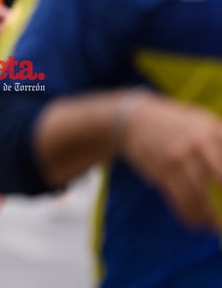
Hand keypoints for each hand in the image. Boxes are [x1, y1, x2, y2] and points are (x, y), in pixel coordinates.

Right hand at [121, 96, 221, 230]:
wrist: (134, 120)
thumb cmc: (174, 124)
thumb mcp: (201, 121)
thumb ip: (220, 138)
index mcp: (212, 131)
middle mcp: (198, 144)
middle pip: (221, 179)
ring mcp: (178, 158)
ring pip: (199, 194)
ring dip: (207, 215)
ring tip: (213, 227)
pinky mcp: (162, 171)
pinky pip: (179, 198)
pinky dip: (188, 214)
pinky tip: (194, 223)